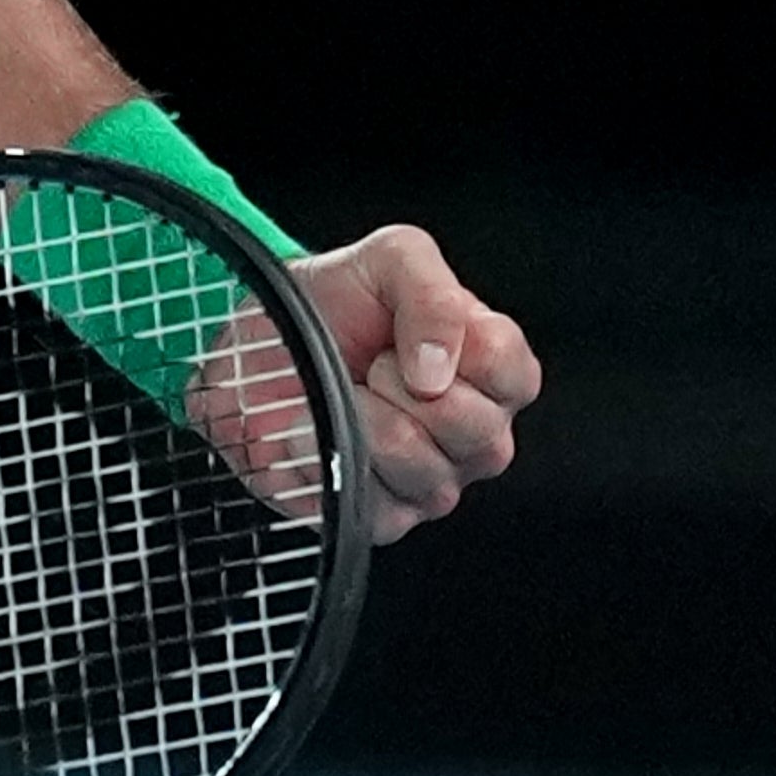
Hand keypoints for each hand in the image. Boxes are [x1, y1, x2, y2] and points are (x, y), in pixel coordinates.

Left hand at [287, 224, 538, 545]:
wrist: (262, 344)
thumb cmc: (336, 302)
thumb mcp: (389, 259)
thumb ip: (432, 290)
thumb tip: (439, 365)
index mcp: (490, 368)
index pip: (513, 372)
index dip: (458, 349)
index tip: (403, 334)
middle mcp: (475, 431)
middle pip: (479, 431)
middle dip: (405, 385)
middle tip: (372, 362)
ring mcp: (435, 478)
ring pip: (424, 467)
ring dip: (366, 418)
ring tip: (346, 392)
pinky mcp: (387, 516)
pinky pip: (380, 505)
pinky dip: (335, 456)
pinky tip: (321, 427)